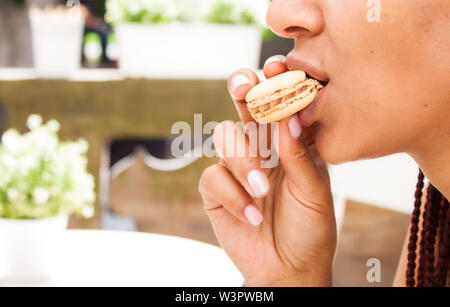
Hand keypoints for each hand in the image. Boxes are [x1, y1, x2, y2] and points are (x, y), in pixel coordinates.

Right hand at [199, 56, 336, 285]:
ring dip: (243, 161)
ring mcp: (237, 168)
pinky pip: (213, 176)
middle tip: (244, 84)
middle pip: (244, 107)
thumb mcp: (314, 191)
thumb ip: (299, 154)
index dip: (277, 82)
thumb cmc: (309, 229)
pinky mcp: (216, 190)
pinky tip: (253, 216)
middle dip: (242, 90)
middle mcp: (262, 149)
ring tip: (264, 191)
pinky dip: (234, 195)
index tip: (278, 65)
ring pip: (224, 137)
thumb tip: (288, 115)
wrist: (288, 269)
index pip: (280, 104)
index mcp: (290, 144)